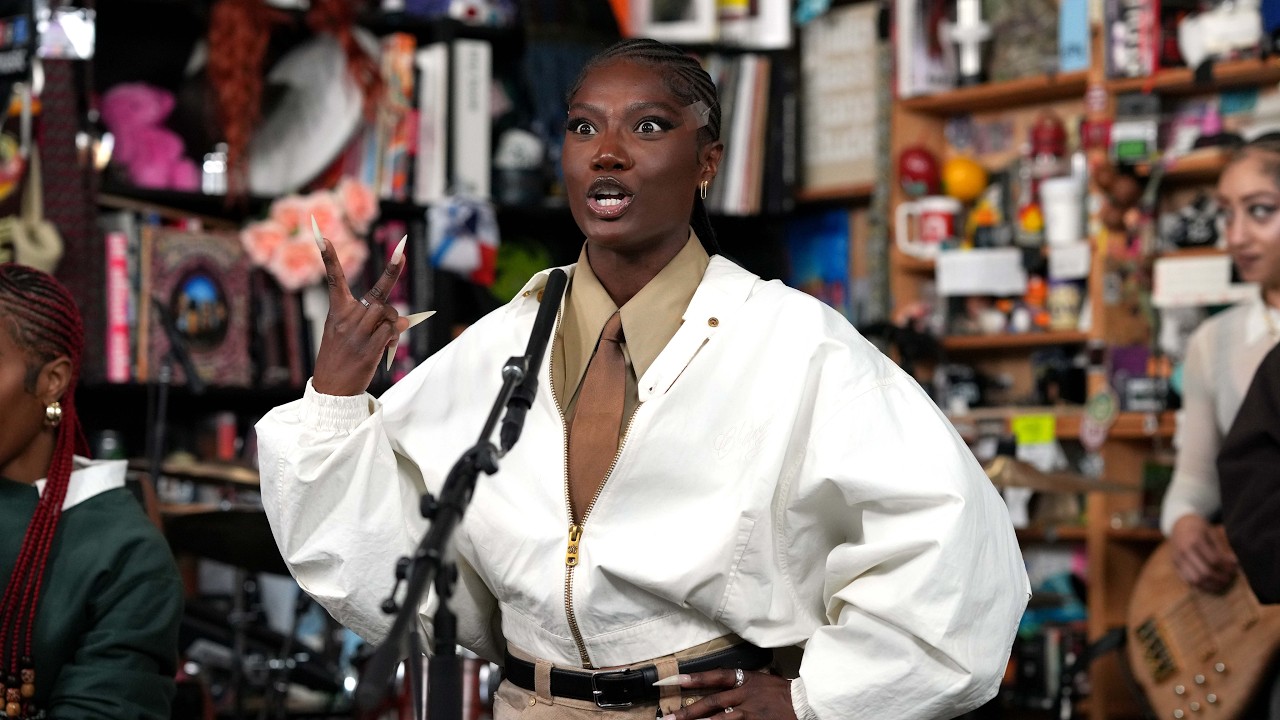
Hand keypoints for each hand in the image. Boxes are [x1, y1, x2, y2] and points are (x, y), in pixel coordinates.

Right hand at [311, 232, 409, 395]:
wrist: (331, 389)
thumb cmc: (339, 358)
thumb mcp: (344, 334)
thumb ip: (371, 321)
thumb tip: (401, 319)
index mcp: (337, 312)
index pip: (333, 280)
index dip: (329, 258)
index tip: (323, 236)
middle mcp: (347, 319)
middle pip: (379, 295)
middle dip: (392, 272)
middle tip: (401, 251)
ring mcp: (358, 334)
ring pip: (387, 312)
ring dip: (394, 320)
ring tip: (386, 335)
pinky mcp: (368, 349)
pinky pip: (391, 331)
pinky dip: (395, 335)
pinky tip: (389, 344)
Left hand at [659, 668, 796, 719]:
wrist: (806, 704)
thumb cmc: (783, 692)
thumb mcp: (762, 680)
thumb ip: (741, 683)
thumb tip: (720, 683)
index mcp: (747, 680)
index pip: (716, 677)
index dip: (695, 678)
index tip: (674, 680)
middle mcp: (746, 696)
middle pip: (712, 702)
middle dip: (689, 711)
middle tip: (669, 718)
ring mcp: (751, 714)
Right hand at [1170, 515, 1237, 593]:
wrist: (1179, 524)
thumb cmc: (1199, 528)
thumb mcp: (1211, 533)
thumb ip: (1221, 549)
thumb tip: (1234, 564)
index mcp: (1195, 540)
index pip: (1214, 560)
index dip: (1226, 567)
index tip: (1235, 569)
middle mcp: (1184, 551)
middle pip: (1204, 572)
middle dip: (1219, 578)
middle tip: (1229, 579)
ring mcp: (1177, 559)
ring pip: (1195, 580)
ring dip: (1210, 585)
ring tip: (1221, 584)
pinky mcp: (1175, 565)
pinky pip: (1187, 580)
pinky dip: (1200, 586)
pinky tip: (1210, 585)